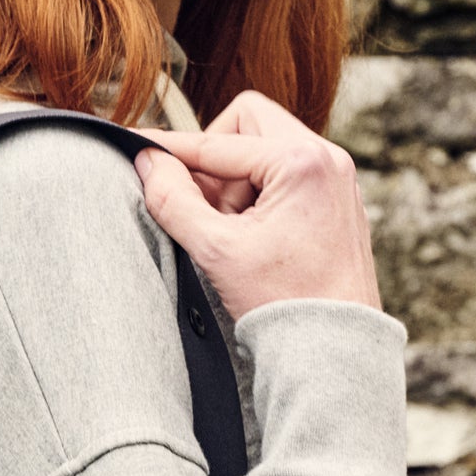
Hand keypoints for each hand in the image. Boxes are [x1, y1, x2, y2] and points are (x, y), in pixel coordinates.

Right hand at [133, 90, 382, 322]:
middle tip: (205, 209)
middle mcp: (327, 158)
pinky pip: (286, 176)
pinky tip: (253, 240)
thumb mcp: (216, 250)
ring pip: (265, 151)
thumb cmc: (286, 304)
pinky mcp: (336, 201)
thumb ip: (172, 200)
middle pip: (248, 125)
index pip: (218, 141)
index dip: (173, 149)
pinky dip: (259, 198)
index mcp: (302, 161)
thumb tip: (147, 161)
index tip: (139, 149)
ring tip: (234, 236)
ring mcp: (336, 178)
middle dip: (215, 162)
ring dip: (236, 185)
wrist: (334, 349)